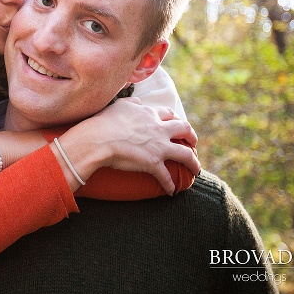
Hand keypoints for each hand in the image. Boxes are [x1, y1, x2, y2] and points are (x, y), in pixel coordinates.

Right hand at [64, 97, 199, 194]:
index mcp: (150, 114)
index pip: (169, 114)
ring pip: (186, 155)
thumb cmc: (104, 122)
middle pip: (185, 130)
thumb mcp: (119, 105)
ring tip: (196, 170)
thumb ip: (132, 102)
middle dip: (192, 137)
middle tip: (193, 143)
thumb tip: (138, 102)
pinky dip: (170, 185)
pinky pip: (166, 177)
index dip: (174, 119)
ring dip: (194, 163)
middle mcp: (159, 129)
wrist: (98, 139)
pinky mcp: (153, 164)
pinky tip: (172, 191)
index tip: (175, 124)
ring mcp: (158, 147)